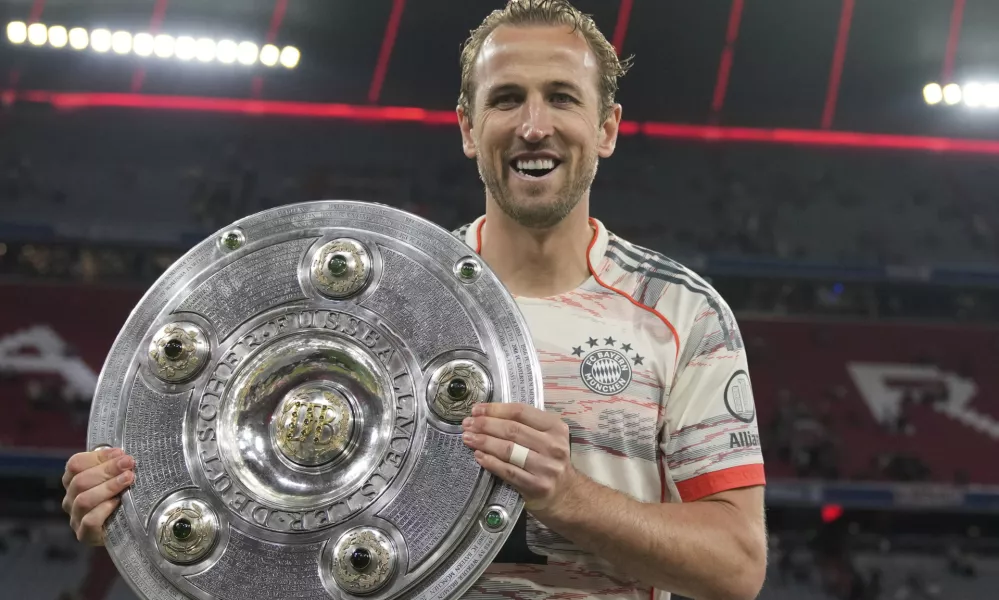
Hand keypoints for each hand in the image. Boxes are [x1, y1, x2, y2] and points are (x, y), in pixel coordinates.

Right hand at [61, 447, 134, 544]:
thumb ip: (114, 466)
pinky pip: (89, 521)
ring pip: (83, 500)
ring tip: (128, 479)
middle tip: (128, 464)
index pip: (75, 464)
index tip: (120, 453)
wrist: (123, 530)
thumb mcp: (115, 479)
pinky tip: (117, 502)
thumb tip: (121, 455)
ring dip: (108, 487)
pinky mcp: (85, 534)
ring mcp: (76, 518)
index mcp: (73, 481)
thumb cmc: (119, 499)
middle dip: (107, 470)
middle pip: (80, 481)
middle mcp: (71, 499)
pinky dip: (103, 510)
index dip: (98, 457)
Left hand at [460, 402, 576, 513]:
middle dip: (485, 425)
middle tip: (467, 424)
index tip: (476, 410)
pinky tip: (478, 456)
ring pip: (508, 450)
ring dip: (484, 442)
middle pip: (512, 430)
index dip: (495, 409)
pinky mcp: (536, 485)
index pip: (520, 412)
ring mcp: (545, 467)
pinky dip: (491, 462)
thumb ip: (524, 425)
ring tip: (468, 438)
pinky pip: (508, 471)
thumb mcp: (546, 437)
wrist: (566, 494)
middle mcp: (553, 445)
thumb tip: (487, 415)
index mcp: (555, 427)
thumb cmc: (549, 461)